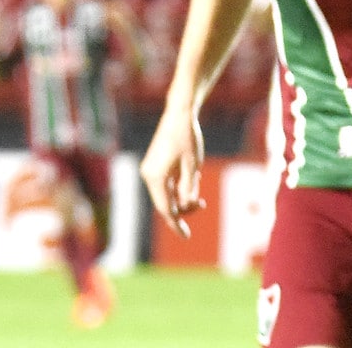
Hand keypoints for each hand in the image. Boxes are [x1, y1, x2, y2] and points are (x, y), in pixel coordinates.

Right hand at [140, 104, 205, 238]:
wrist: (178, 115)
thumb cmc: (187, 138)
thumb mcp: (192, 166)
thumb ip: (188, 189)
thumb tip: (184, 206)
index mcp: (155, 177)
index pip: (165, 209)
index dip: (176, 224)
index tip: (186, 236)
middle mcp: (149, 175)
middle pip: (165, 203)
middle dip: (183, 209)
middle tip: (202, 204)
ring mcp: (150, 170)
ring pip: (166, 194)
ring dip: (182, 198)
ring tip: (199, 193)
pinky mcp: (155, 165)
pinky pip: (166, 185)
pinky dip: (178, 189)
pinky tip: (192, 181)